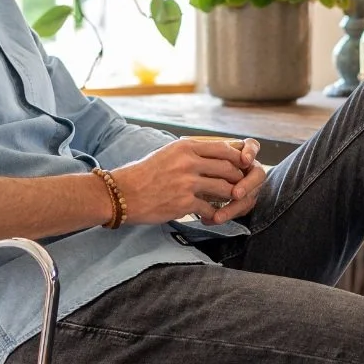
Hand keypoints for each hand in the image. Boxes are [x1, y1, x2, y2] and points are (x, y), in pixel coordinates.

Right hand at [110, 138, 247, 223]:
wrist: (122, 193)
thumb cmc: (143, 173)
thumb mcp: (167, 153)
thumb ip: (190, 153)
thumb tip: (214, 156)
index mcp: (185, 147)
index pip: (223, 149)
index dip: (237, 159)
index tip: (240, 166)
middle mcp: (189, 162)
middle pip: (228, 168)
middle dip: (238, 179)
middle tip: (239, 186)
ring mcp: (187, 183)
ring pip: (224, 189)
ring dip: (230, 197)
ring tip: (230, 202)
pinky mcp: (184, 203)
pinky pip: (210, 208)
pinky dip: (214, 214)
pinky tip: (212, 216)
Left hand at [201, 138, 266, 224]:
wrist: (193, 186)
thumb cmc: (193, 169)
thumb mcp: (197, 161)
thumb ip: (204, 158)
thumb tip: (197, 158)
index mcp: (238, 154)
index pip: (252, 147)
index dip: (251, 152)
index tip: (244, 160)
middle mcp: (247, 169)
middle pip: (258, 174)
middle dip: (247, 184)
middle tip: (235, 194)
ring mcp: (247, 186)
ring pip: (250, 197)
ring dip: (234, 207)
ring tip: (217, 217)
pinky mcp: (243, 201)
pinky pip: (241, 210)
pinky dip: (226, 215)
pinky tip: (210, 219)